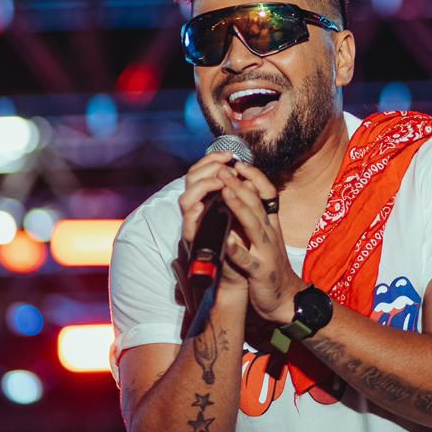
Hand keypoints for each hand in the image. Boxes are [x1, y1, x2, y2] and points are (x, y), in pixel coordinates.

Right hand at [178, 150, 251, 294]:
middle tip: (224, 166)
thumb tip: (245, 173)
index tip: (228, 154)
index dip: (212, 160)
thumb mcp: (243, 215)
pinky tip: (199, 208)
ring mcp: (194, 227)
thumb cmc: (241, 244)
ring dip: (200, 188)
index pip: (202, 172)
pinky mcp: (195, 244)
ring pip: (185, 200)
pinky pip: (188, 228)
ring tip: (217, 183)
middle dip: (206, 169)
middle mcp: (197, 211)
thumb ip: (240, 195)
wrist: (239, 276)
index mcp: (208, 201)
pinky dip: (193, 216)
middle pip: (190, 181)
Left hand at [217, 164, 301, 323]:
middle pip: (257, 204)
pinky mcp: (260, 271)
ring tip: (225, 191)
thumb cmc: (270, 264)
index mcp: (271, 223)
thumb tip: (245, 190)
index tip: (239, 163)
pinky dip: (237, 248)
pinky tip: (226, 240)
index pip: (267, 193)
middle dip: (239, 185)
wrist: (285, 297)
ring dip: (239, 207)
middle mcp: (270, 233)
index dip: (254, 176)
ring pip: (253, 225)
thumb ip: (257, 215)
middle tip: (224, 170)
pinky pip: (246, 259)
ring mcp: (266, 251)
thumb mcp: (266, 236)